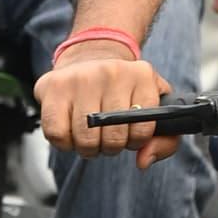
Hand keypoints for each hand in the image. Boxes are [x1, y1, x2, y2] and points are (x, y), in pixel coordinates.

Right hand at [39, 40, 173, 163]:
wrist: (89, 56)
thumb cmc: (123, 90)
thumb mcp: (154, 105)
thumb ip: (164, 139)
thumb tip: (144, 160)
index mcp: (142, 75)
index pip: (143, 129)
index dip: (136, 141)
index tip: (130, 135)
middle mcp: (112, 72)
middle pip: (113, 138)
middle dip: (110, 147)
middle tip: (107, 137)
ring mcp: (80, 77)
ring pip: (84, 139)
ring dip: (87, 148)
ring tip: (90, 135)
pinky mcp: (53, 86)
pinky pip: (56, 133)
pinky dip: (64, 142)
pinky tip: (71, 131)